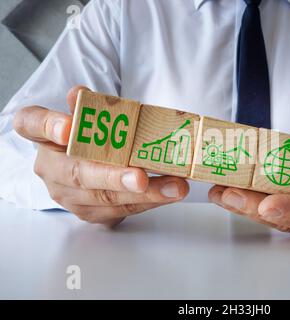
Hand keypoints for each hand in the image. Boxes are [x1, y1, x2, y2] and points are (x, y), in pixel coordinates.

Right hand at [13, 86, 188, 226]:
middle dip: (112, 177)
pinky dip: (149, 202)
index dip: (48, 125)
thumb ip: (90, 106)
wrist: (92, 164)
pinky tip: (170, 194)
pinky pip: (120, 209)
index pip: (32, 124)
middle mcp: (50, 167)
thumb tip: (82, 95)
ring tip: (175, 187)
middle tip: (140, 177)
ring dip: (144, 194)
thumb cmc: (93, 135)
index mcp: (44, 135)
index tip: (68, 127)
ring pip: (104, 197)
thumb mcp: (94, 115)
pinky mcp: (89, 212)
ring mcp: (68, 195)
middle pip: (76, 173)